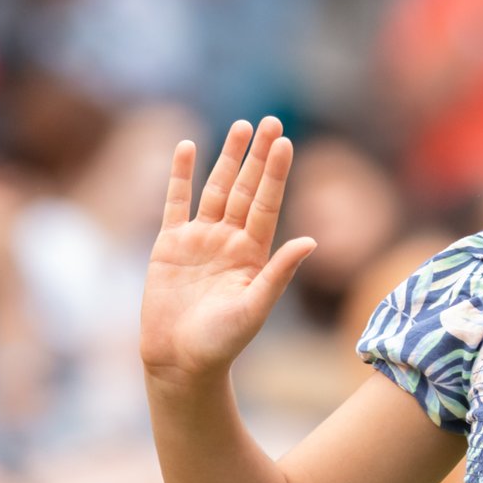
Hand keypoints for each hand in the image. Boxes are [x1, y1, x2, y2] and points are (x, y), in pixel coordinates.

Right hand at [139, 117, 316, 386]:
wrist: (179, 362)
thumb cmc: (221, 343)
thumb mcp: (255, 308)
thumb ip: (279, 273)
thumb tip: (311, 241)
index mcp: (253, 254)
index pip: (267, 204)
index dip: (276, 173)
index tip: (286, 142)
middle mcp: (229, 240)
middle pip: (246, 188)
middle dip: (258, 155)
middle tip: (271, 120)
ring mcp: (200, 239)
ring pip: (216, 188)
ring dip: (228, 157)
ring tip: (240, 126)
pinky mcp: (170, 244)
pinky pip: (176, 202)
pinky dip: (180, 175)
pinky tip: (187, 147)